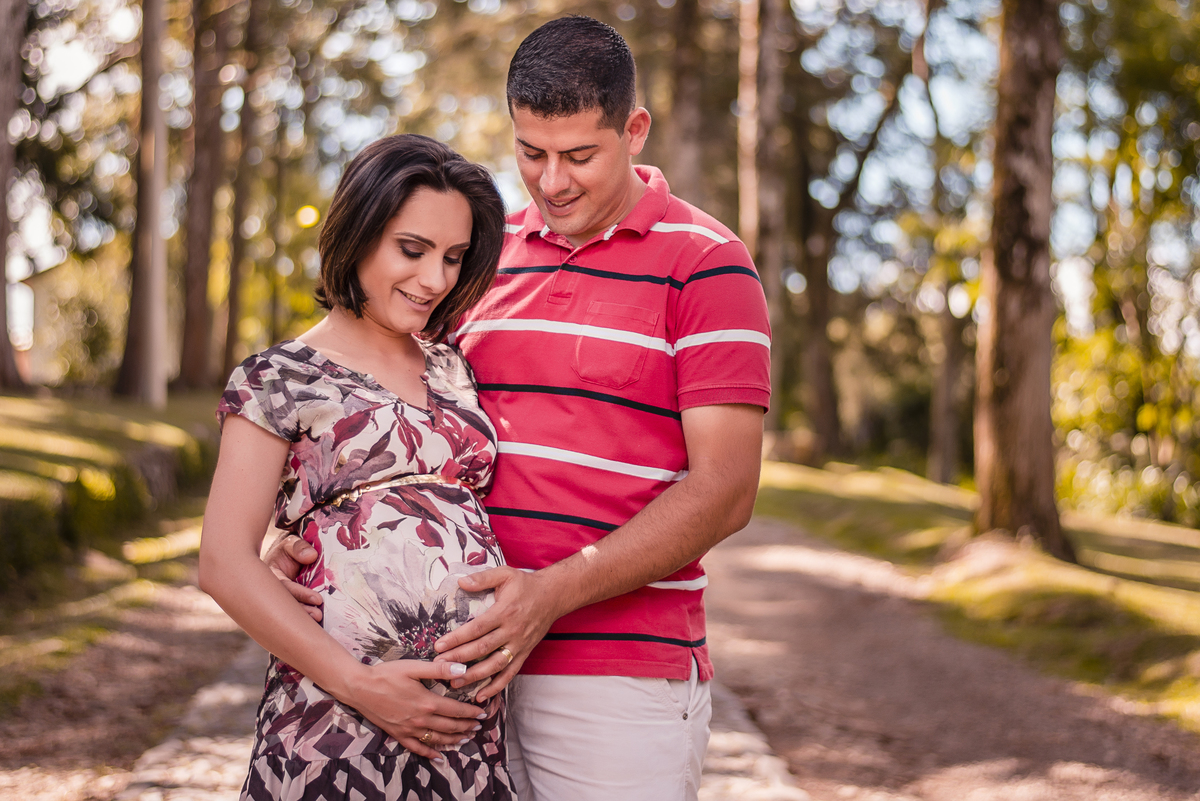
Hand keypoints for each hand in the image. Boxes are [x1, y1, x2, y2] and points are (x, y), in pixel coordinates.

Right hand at [263, 534, 322, 621]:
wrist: (288, 556)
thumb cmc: (288, 550)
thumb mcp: (290, 543)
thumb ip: (298, 547)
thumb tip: (312, 556)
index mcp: (272, 576)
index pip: (286, 587)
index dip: (300, 594)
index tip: (317, 599)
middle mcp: (276, 591)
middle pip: (287, 605)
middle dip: (302, 612)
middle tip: (318, 616)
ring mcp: (284, 599)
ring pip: (293, 610)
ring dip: (306, 616)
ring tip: (320, 618)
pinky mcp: (293, 604)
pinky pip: (299, 611)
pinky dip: (308, 616)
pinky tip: (318, 621)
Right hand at [342, 659, 490, 760]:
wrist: (359, 688)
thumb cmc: (386, 674)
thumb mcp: (413, 667)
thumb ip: (439, 669)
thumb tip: (462, 670)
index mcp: (427, 702)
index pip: (456, 710)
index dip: (471, 712)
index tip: (482, 713)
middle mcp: (420, 719)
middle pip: (450, 726)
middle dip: (466, 727)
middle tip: (478, 726)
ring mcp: (409, 729)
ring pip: (437, 738)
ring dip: (453, 740)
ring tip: (465, 738)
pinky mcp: (398, 734)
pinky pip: (417, 748)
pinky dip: (429, 753)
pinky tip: (438, 757)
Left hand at [433, 567, 562, 701]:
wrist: (553, 596)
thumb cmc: (526, 584)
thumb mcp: (505, 573)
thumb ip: (482, 578)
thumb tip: (461, 582)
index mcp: (504, 612)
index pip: (477, 629)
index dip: (457, 638)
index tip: (439, 646)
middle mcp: (512, 631)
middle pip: (482, 649)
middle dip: (459, 659)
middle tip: (439, 667)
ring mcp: (519, 645)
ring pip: (495, 665)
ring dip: (474, 676)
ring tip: (455, 683)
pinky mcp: (524, 653)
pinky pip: (510, 673)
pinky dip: (496, 686)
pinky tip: (481, 695)